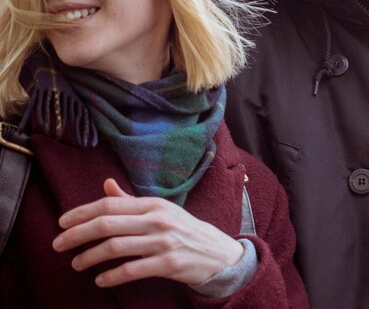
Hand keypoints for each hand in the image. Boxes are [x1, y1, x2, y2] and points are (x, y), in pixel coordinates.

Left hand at [52, 178, 243, 287]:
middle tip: (58, 244)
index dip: (83, 212)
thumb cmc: (182, 229)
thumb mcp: (159, 210)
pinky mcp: (168, 264)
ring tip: (76, 263)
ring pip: (116, 247)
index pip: (111, 204)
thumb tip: (105, 185)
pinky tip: (100, 279)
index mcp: (153, 204)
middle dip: (78, 234)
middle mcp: (157, 219)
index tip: (62, 222)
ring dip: (90, 257)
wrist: (215, 251)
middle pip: (108, 224)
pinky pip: (133, 270)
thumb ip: (130, 200)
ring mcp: (163, 242)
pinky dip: (112, 275)